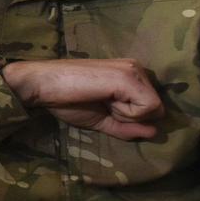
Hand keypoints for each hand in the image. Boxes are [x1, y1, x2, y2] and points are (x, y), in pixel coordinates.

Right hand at [1, 58, 162, 140]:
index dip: (130, 116)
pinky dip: (128, 113)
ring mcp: (134, 70)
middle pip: (156, 108)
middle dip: (131, 116)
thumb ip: (128, 127)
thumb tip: (154, 133)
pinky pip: (148, 107)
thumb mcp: (102, 120)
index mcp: (130, 74)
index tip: (103, 106)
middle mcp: (136, 67)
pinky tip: (105, 101)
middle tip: (102, 104)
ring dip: (128, 115)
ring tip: (101, 101)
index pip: (151, 106)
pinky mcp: (129, 77)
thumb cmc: (66, 100)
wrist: (43, 86)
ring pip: (154, 108)